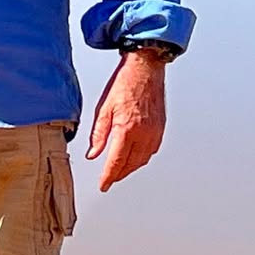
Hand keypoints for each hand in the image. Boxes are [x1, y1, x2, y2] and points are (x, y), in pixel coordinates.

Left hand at [86, 51, 167, 190]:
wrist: (145, 69)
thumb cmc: (124, 83)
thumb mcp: (104, 108)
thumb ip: (98, 134)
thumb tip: (93, 154)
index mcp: (127, 129)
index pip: (116, 162)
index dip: (108, 177)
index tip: (103, 185)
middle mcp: (143, 134)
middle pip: (130, 164)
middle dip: (119, 174)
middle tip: (109, 179)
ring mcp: (154, 132)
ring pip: (142, 160)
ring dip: (130, 168)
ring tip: (120, 171)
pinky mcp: (161, 128)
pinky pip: (151, 151)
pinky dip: (141, 158)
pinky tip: (135, 157)